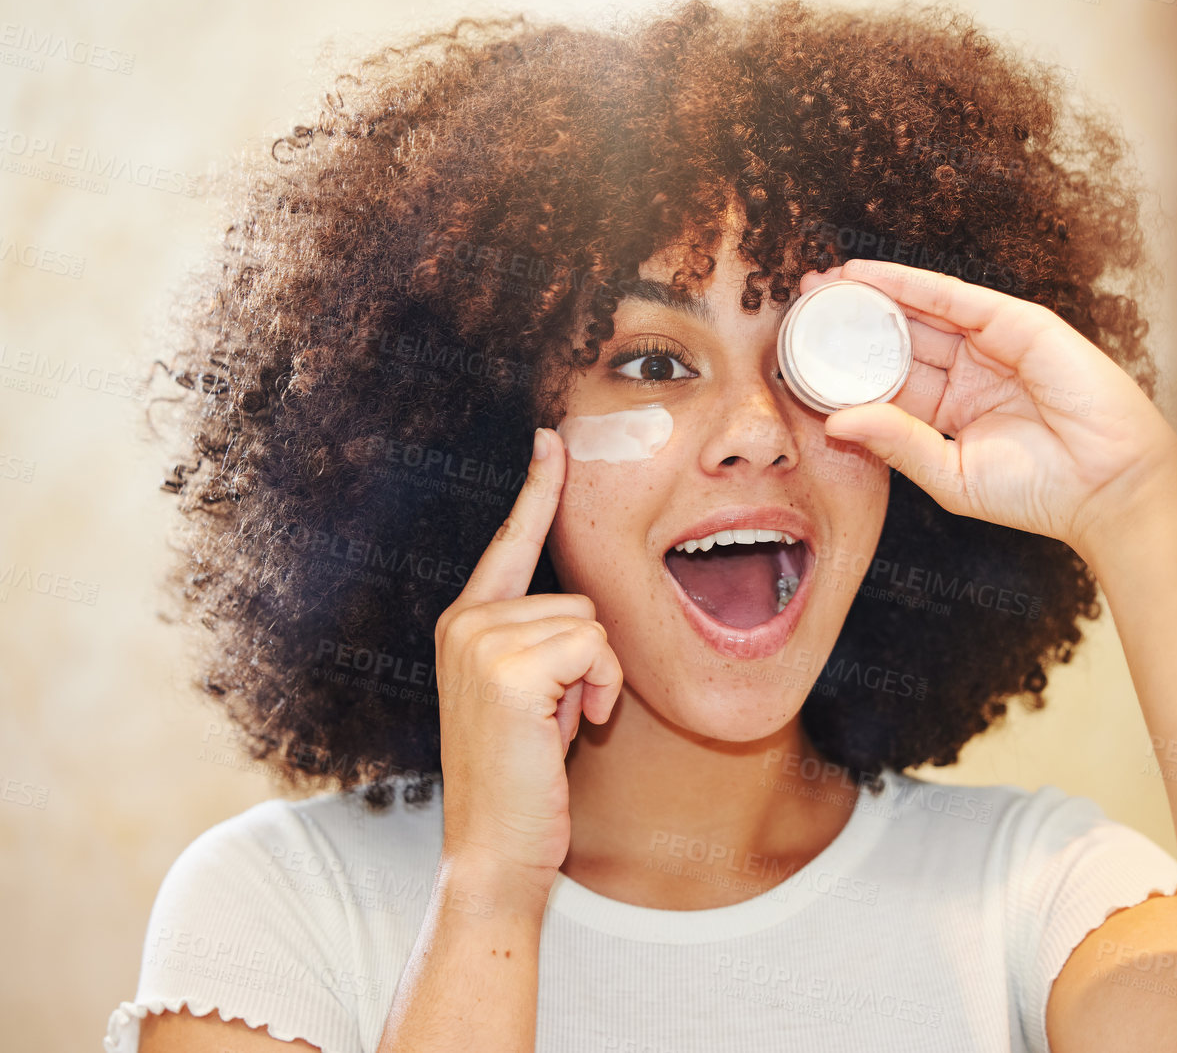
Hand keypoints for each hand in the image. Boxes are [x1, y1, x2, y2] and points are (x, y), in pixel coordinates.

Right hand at [433, 428, 624, 882]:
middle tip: (559, 715)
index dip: (537, 488)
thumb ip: (546, 644)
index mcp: (468, 623)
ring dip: (600, 679)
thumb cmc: (524, 777)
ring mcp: (480, 641)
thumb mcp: (535, 696)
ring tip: (558, 726)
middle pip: (583, 594)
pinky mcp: (506, 668)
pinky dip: (602, 690)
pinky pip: (597, 648)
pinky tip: (567, 730)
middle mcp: (465, 622)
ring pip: (594, 622)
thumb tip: (588, 612)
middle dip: (594, 658)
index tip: (552, 438)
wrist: (496, 848)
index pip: (511, 541)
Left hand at [803, 259, 1176, 557]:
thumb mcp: (950, 475)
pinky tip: (867, 275)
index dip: (844, 366)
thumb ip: (895, 443)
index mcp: (953, 412)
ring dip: (870, 294)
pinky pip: (955, 299)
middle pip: (898, 339)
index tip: (798, 354)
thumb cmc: (1041, 494)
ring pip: (920, 312)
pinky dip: (911, 284)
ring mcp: (994, 347)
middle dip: (850, 321)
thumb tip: (834, 421)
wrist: (1110, 488)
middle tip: (799, 303)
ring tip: (821, 283)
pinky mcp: (1018, 325)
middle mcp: (970, 374)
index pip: (889, 381)